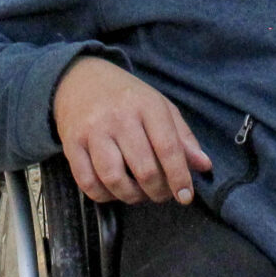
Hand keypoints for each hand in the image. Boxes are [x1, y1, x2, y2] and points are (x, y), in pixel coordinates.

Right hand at [52, 57, 211, 205]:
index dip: (180, 177)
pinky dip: (104, 196)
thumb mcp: (160, 107)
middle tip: (161, 194)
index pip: (168, 147)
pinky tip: (114, 190)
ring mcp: (92, 131)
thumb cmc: (127, 98)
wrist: (80, 80)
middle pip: (144, 168)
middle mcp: (119, 117)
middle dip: (157, 191)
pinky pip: (88, 183)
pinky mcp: (71, 144)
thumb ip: (182, 137)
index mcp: (146, 105)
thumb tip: (203, 166)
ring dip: (131, 196)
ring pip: (114, 179)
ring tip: (139, 193)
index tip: (186, 197)